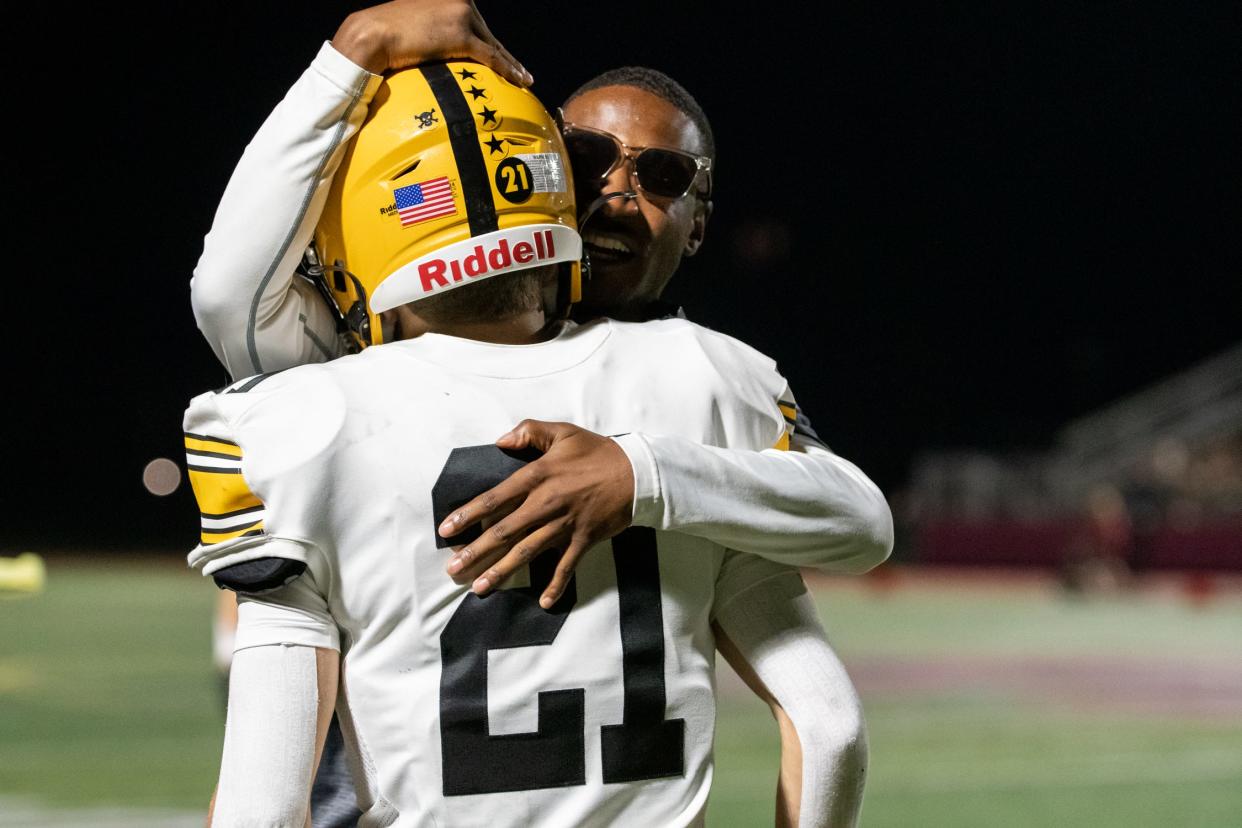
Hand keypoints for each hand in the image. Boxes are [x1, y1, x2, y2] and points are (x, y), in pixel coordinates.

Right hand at [332, 0, 530, 84]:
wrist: (373, 34)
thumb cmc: (385, 35)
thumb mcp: (413, 27)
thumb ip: (429, 32)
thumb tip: (431, 49)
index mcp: (450, 0)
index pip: (475, 24)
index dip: (490, 42)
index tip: (502, 56)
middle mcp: (460, 3)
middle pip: (488, 34)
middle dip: (504, 55)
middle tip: (519, 71)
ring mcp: (462, 17)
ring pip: (494, 45)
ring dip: (511, 65)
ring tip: (524, 79)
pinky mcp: (461, 35)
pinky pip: (491, 57)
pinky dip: (507, 70)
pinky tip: (518, 82)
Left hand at [438, 420, 634, 607]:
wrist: (638, 472)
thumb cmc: (598, 452)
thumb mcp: (563, 432)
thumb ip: (529, 431)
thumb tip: (500, 440)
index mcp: (537, 476)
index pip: (494, 499)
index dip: (468, 515)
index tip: (447, 530)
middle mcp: (545, 504)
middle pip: (504, 532)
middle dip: (476, 552)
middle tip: (453, 569)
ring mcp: (564, 525)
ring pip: (526, 552)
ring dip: (501, 571)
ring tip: (479, 588)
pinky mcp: (584, 539)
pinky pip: (566, 566)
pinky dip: (556, 585)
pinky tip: (543, 602)